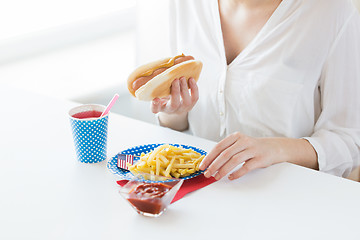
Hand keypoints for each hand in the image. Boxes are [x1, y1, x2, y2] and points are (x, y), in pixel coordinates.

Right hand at [151, 76, 198, 114]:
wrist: (173, 103)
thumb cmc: (164, 96)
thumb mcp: (158, 93)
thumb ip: (156, 89)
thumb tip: (157, 78)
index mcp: (160, 107)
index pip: (155, 109)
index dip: (155, 105)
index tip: (155, 99)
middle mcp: (171, 110)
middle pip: (174, 104)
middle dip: (176, 91)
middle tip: (175, 79)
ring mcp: (182, 108)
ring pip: (186, 102)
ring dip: (185, 89)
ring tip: (183, 78)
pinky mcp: (190, 105)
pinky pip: (195, 98)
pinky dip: (194, 88)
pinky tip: (191, 79)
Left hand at [199, 132, 317, 180]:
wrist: (274, 147)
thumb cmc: (252, 148)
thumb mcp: (239, 144)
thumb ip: (227, 150)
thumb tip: (209, 162)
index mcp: (235, 137)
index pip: (218, 147)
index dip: (209, 157)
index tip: (202, 166)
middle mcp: (243, 141)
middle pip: (225, 154)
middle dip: (214, 165)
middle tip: (207, 174)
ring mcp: (252, 149)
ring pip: (234, 160)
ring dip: (223, 170)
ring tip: (217, 177)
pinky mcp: (260, 158)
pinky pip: (246, 167)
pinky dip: (237, 173)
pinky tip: (231, 177)